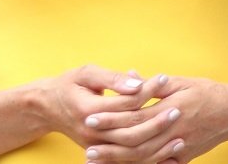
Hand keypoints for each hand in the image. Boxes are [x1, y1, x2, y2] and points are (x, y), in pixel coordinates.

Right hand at [37, 66, 173, 156]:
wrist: (48, 107)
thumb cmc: (69, 84)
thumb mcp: (87, 73)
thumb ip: (112, 78)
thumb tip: (137, 82)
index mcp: (88, 109)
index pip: (125, 103)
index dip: (147, 90)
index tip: (165, 79)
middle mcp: (92, 133)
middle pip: (131, 132)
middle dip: (157, 121)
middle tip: (178, 109)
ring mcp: (96, 146)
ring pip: (130, 152)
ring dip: (157, 145)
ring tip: (179, 134)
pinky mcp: (101, 153)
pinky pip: (127, 161)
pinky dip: (148, 160)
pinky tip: (166, 154)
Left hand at [82, 75, 227, 162]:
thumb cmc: (207, 92)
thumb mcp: (181, 82)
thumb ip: (154, 84)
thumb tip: (129, 76)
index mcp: (171, 107)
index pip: (134, 115)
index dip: (111, 118)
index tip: (91, 118)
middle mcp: (173, 130)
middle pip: (135, 141)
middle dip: (109, 144)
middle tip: (85, 145)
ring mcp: (178, 147)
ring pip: (143, 158)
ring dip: (118, 159)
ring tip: (96, 159)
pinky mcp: (183, 157)